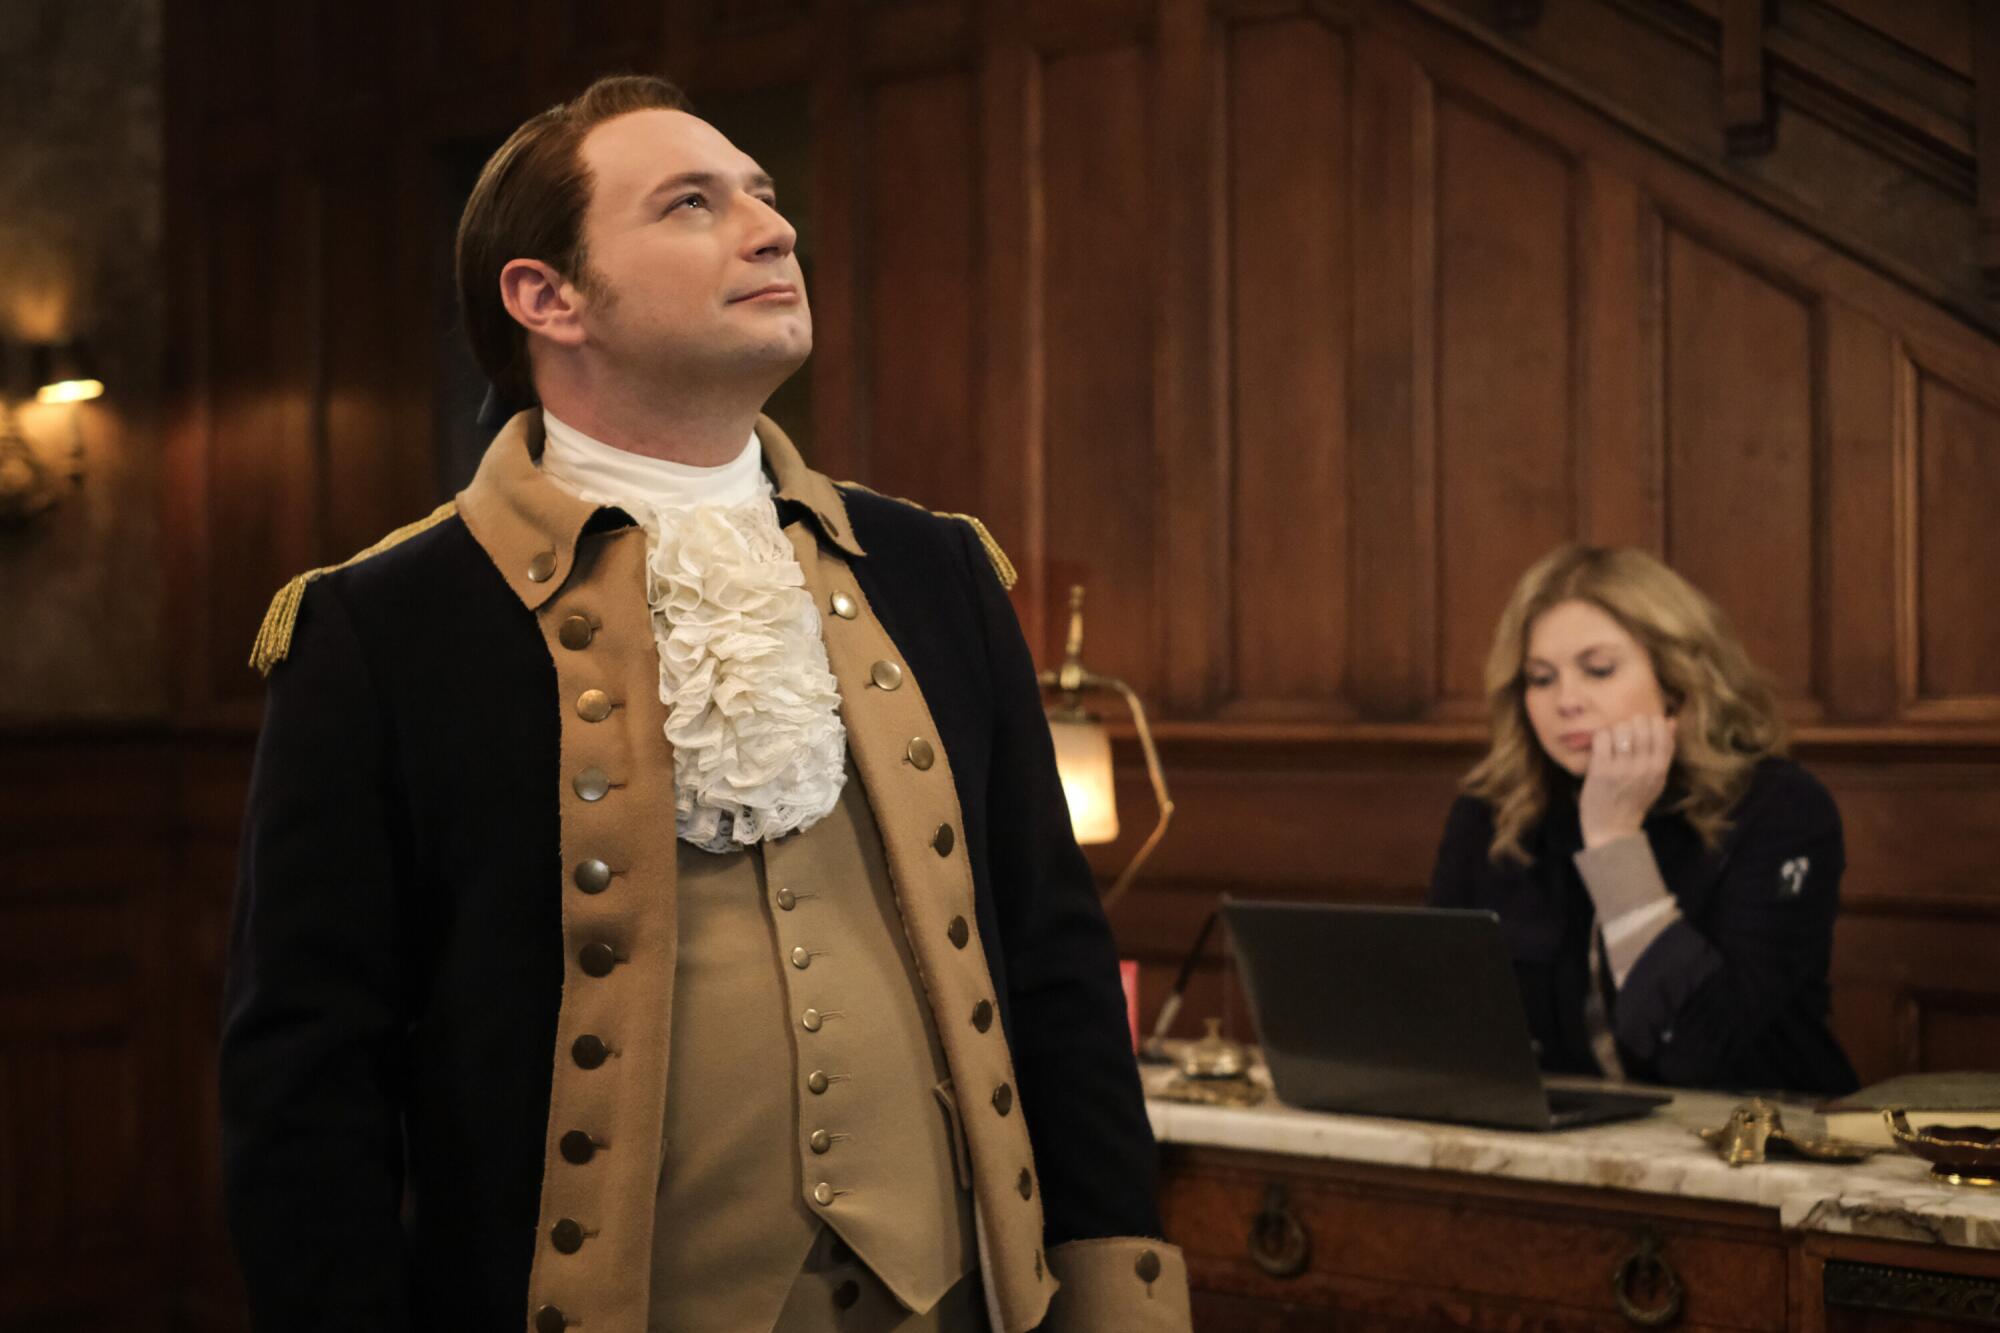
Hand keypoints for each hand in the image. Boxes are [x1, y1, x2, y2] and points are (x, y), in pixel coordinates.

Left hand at [1579, 715, 1675, 848]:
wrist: (1613, 830)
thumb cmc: (1635, 801)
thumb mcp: (1657, 778)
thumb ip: (1665, 750)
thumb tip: (1672, 720)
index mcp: (1660, 769)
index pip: (1662, 731)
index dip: (1651, 722)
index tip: (1642, 728)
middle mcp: (1644, 767)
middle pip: (1641, 725)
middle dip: (1631, 723)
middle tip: (1625, 734)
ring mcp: (1622, 768)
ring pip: (1621, 728)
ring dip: (1615, 730)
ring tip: (1613, 741)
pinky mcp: (1601, 770)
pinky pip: (1602, 738)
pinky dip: (1601, 737)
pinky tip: (1601, 747)